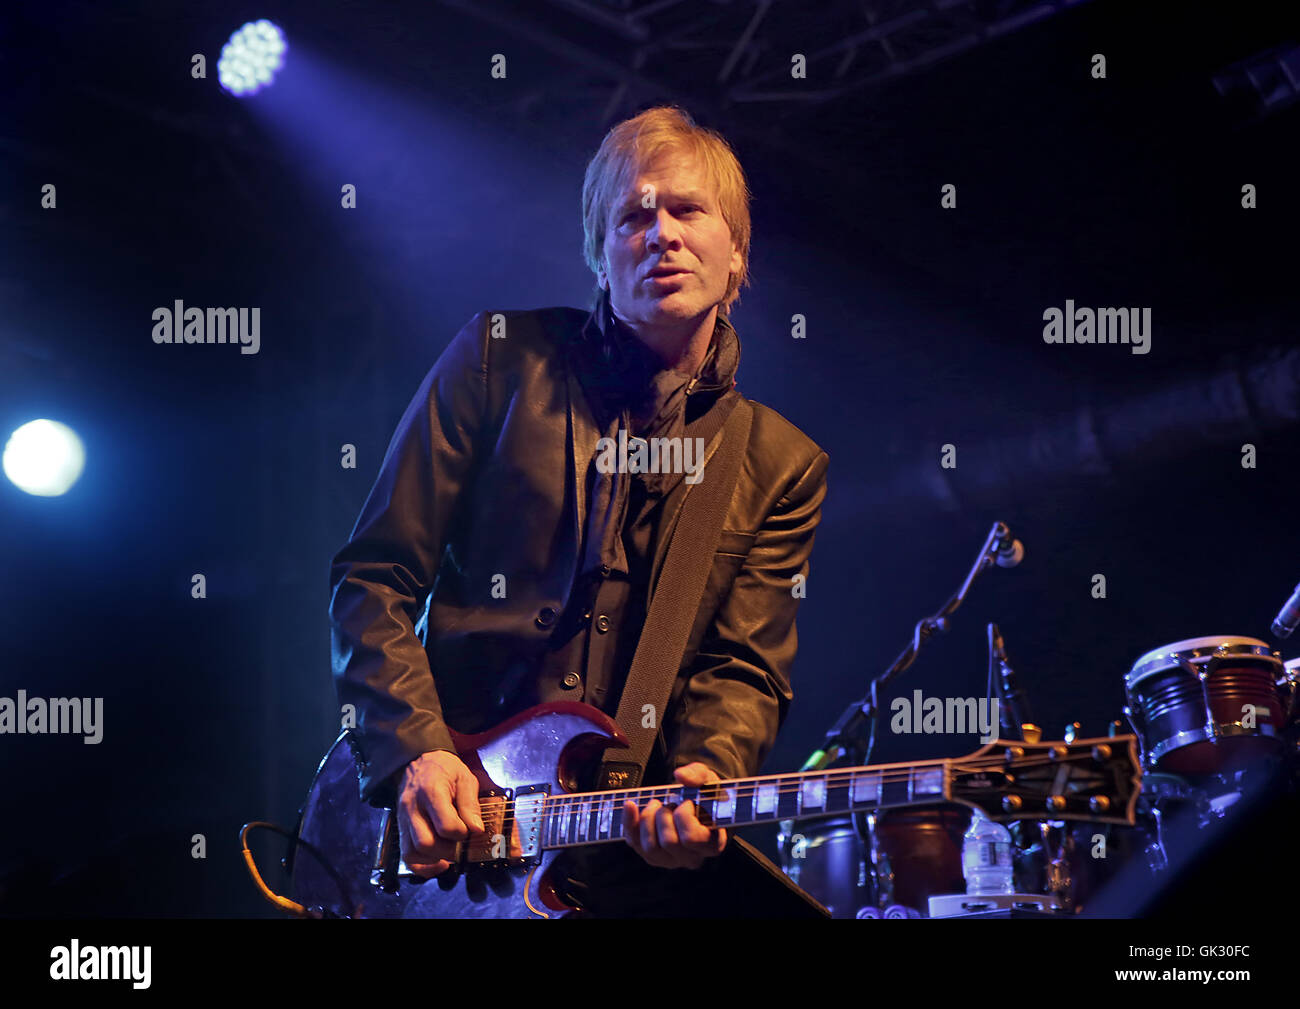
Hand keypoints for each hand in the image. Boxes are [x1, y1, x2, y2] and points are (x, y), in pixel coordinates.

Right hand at [396, 749, 484, 877]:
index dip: (462, 834)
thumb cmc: (443, 768)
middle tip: (462, 845)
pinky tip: (439, 862)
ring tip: (451, 852)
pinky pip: (406, 857)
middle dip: (449, 850)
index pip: (445, 826)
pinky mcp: (400, 828)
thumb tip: (476, 830)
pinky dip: (423, 866)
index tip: (471, 830)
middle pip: (426, 843)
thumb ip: (470, 804)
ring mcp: (403, 819)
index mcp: (431, 791)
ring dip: (435, 859)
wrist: (419, 760)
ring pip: (413, 853)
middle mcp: (412, 807)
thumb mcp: (464, 778)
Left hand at [622, 762, 727, 869]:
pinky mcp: (652, 856)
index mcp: (711, 844)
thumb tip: (680, 775)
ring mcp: (671, 860)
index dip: (684, 815)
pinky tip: (631, 806)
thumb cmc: (705, 796)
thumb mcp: (708, 780)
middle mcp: (692, 858)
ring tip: (657, 805)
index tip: (688, 802)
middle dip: (665, 814)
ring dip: (648, 819)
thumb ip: (699, 774)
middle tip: (671, 804)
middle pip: (668, 841)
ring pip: (650, 846)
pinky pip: (634, 843)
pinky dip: (629, 822)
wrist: (695, 805)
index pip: (691, 838)